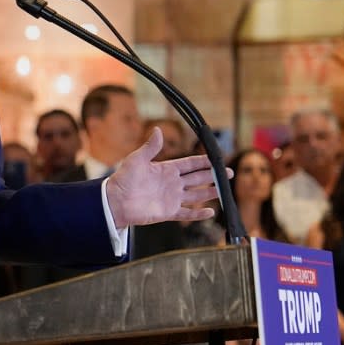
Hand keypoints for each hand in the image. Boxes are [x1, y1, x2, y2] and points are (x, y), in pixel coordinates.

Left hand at [106, 128, 220, 227]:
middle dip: (213, 176)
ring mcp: (171, 198)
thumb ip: (150, 147)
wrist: (115, 201)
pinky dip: (198, 214)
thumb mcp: (137, 159)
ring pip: (196, 195)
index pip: (190, 164)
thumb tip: (157, 130)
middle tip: (228, 173)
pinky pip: (187, 213)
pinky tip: (210, 212)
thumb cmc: (123, 179)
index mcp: (166, 169)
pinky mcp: (168, 212)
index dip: (203, 162)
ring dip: (209, 193)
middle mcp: (171, 183)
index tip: (216, 158)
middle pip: (197, 179)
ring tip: (223, 191)